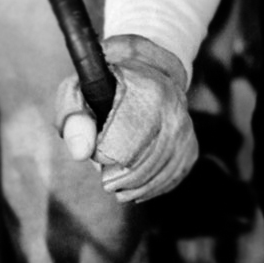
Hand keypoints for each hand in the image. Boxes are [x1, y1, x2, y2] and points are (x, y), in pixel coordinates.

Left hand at [55, 35, 198, 203]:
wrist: (143, 68)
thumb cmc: (102, 84)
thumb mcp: (78, 91)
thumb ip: (73, 119)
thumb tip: (81, 153)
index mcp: (147, 90)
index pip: (133, 137)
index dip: (114, 159)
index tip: (100, 168)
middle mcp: (173, 105)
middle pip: (154, 155)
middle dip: (130, 178)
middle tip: (109, 187)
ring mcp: (185, 122)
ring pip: (169, 165)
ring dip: (145, 186)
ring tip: (123, 194)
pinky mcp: (190, 138)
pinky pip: (180, 168)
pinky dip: (161, 184)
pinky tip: (143, 192)